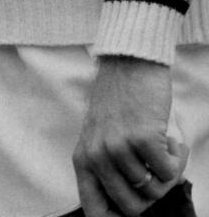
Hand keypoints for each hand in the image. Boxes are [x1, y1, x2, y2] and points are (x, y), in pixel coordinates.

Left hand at [73, 56, 188, 216]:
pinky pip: (169, 173)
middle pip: (132, 208)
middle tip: (157, 169)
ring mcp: (118, 147)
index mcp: (83, 159)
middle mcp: (96, 156)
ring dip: (167, 173)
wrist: (128, 60)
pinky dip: (177, 159)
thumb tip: (129, 206)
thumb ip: (108, 168)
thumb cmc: (119, 100)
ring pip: (154, 191)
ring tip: (164, 148)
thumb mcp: (101, 136)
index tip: (138, 207)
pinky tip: (171, 139)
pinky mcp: (141, 138)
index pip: (95, 212)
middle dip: (152, 194)